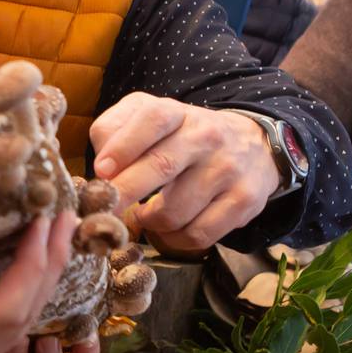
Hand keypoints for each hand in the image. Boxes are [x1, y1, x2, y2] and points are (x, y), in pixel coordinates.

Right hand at [0, 155, 75, 352]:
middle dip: (49, 269)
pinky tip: (14, 271)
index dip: (34, 266)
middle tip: (63, 219)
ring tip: (49, 239)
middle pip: (20, 322)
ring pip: (10, 335)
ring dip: (36, 287)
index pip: (3, 310)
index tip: (46, 221)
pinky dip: (14, 303)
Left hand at [89, 95, 280, 253]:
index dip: (123, 146)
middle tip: (106, 211)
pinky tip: (168, 229)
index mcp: (177, 113)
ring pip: (175, 211)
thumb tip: (101, 168)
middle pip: (161, 165)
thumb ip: (114, 131)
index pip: (152, 119)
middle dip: (125, 192)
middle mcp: (206, 136)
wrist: (251, 145)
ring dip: (149, 221)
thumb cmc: (182, 136)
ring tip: (143, 215)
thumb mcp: (147, 118)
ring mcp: (227, 169)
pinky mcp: (243, 201)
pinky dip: (175, 239)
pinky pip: (199, 234)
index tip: (101, 172)